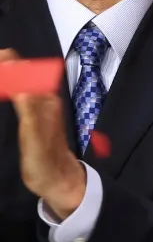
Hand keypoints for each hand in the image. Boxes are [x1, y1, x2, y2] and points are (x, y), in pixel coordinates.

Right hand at [0, 48, 86, 218]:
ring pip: (20, 83)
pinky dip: (8, 88)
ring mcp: (38, 108)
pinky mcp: (32, 118)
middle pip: (21, 73)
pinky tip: (1, 88)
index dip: (8, 62)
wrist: (57, 179)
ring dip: (7, 75)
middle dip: (5, 65)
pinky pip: (19, 95)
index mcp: (44, 101)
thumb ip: (29, 108)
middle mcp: (43, 100)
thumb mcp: (35, 134)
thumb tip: (19, 81)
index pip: (24, 71)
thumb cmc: (45, 160)